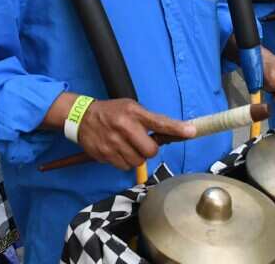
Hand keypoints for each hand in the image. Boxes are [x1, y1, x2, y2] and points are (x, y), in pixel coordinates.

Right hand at [76, 98, 195, 169]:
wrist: (82, 116)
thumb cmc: (112, 112)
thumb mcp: (131, 108)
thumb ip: (149, 120)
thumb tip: (173, 133)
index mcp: (134, 112)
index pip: (160, 122)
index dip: (177, 128)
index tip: (192, 131)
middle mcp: (124, 127)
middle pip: (150, 150)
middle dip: (148, 150)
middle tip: (141, 143)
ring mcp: (113, 142)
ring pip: (137, 161)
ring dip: (136, 157)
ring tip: (126, 145)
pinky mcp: (104, 154)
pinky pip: (124, 167)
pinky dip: (124, 161)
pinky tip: (117, 150)